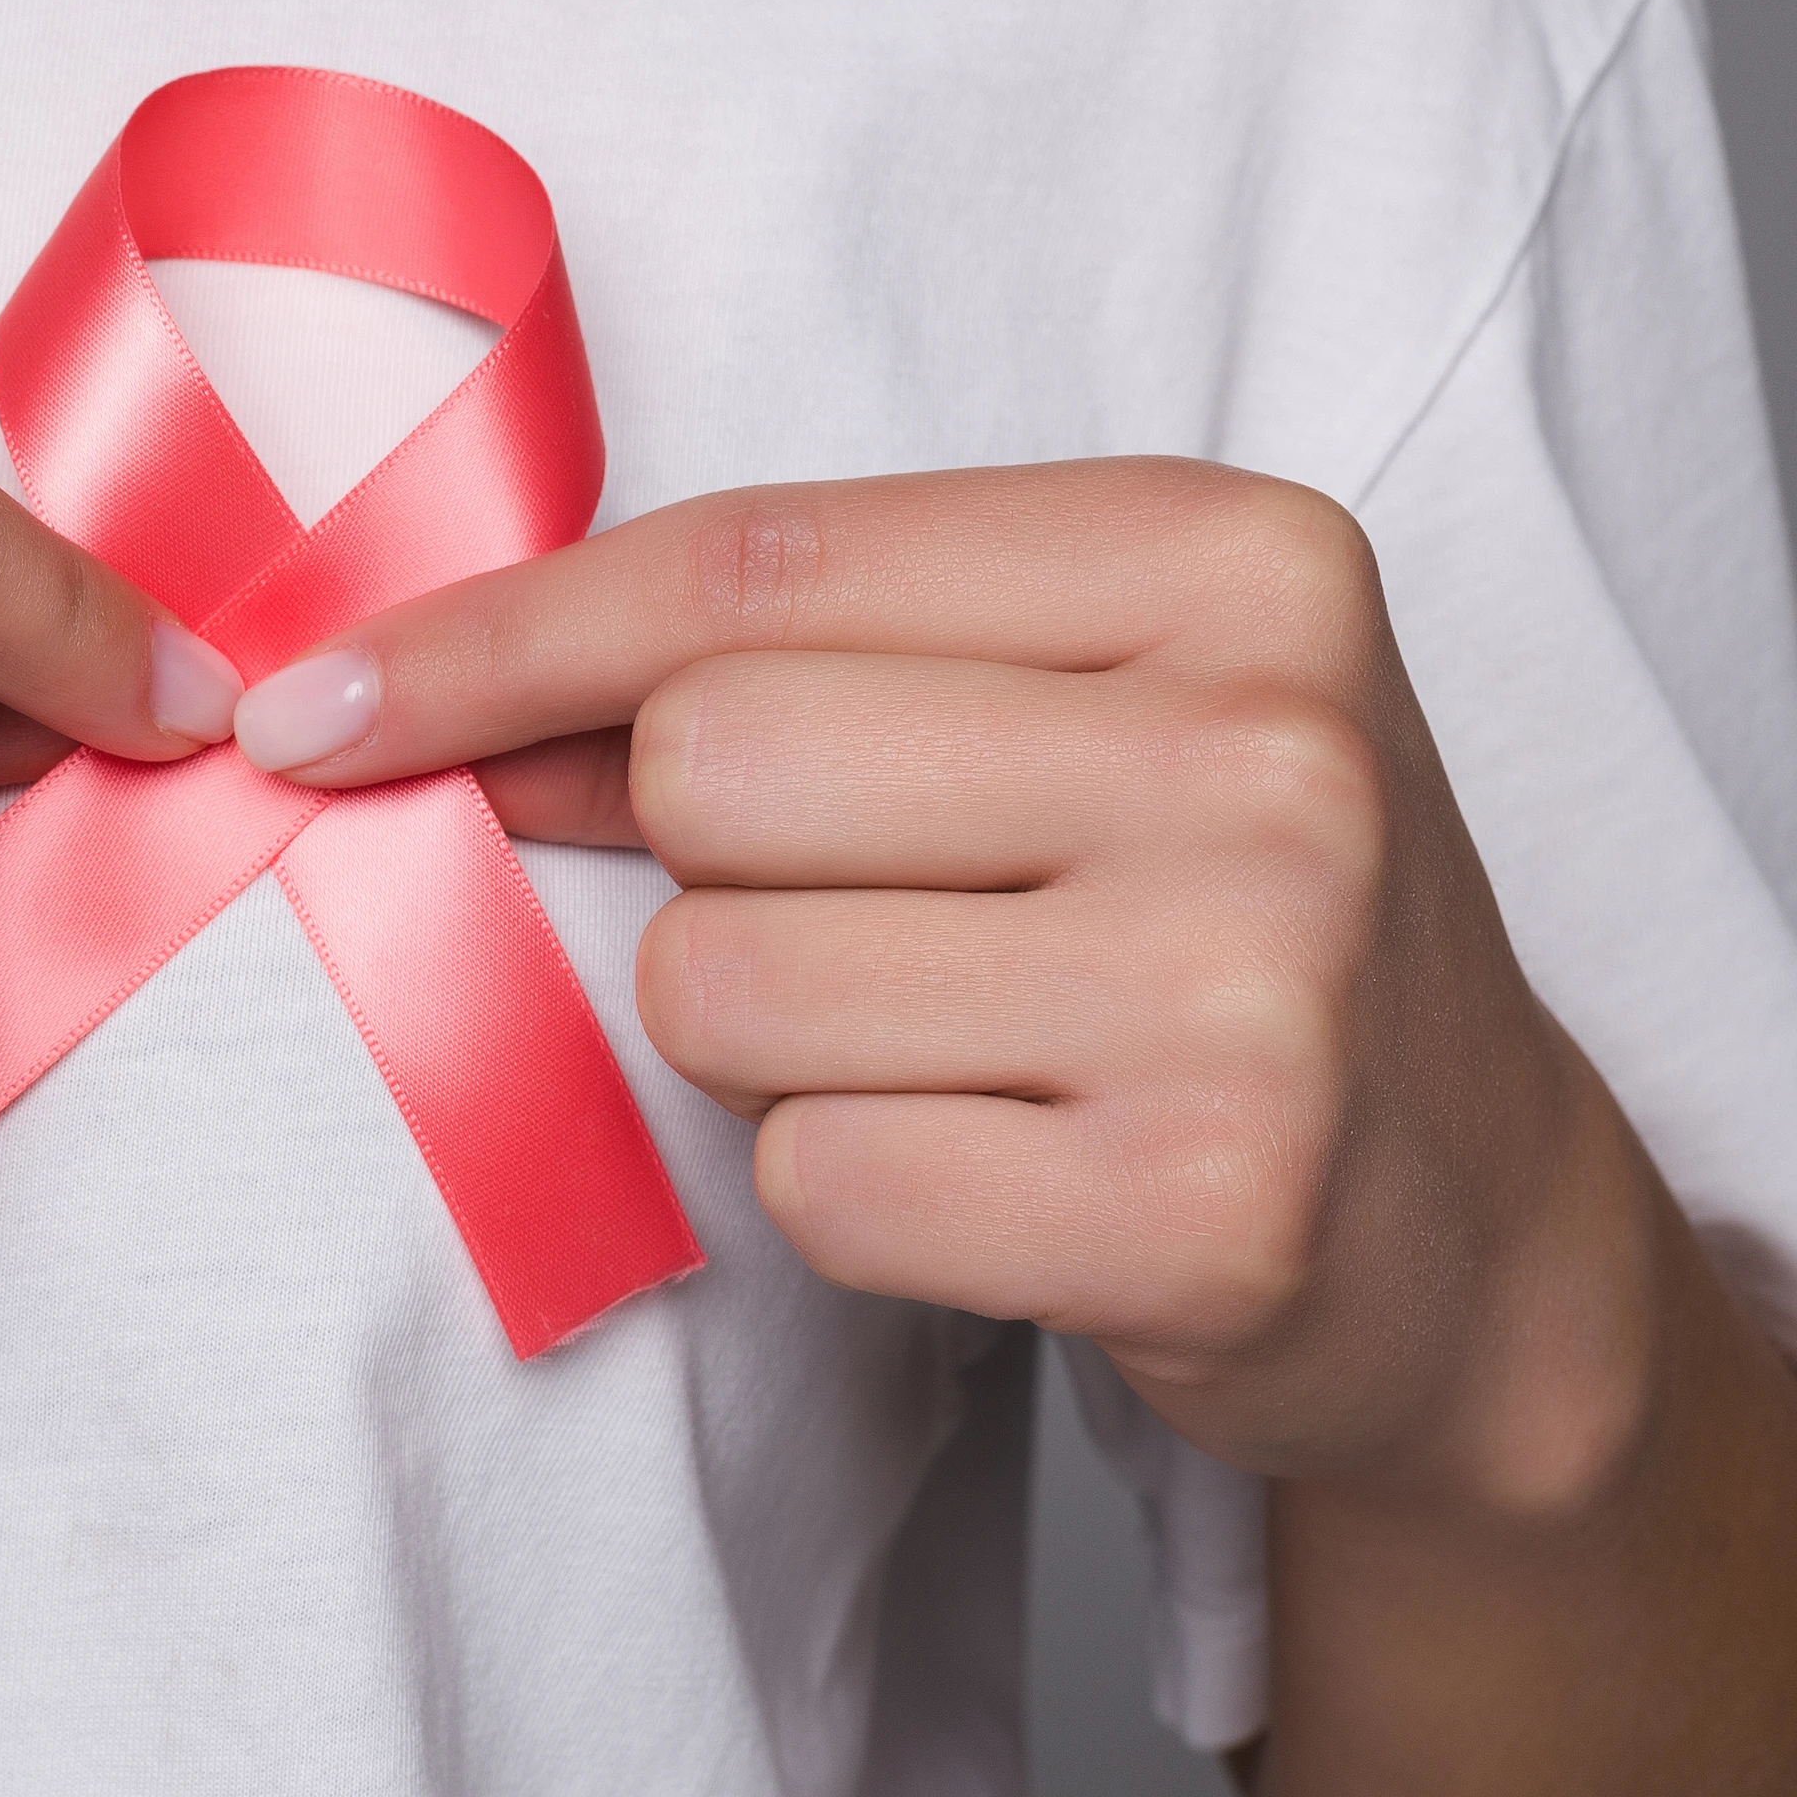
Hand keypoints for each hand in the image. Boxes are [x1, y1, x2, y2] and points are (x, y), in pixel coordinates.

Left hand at [227, 459, 1652, 1508]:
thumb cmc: (1214, 925)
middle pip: (712, 770)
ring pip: (724, 986)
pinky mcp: (1211, 1208)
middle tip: (879, 928)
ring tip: (966, 1050)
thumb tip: (399, 705)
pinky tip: (1007, 1176)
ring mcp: (1256, 982)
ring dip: (767, 1046)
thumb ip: (771, 665)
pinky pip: (813, 1178)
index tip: (313, 712)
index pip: (745, 563)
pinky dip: (852, 1189)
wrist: (1483, 1240)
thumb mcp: (1063, 715)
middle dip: (709, 869)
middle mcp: (1269, 746)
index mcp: (1234, 556)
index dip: (489, 641)